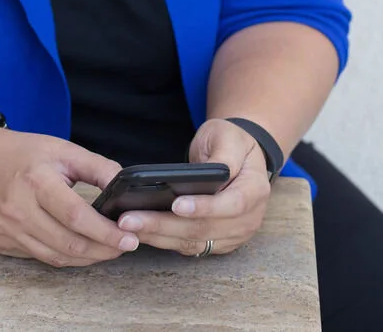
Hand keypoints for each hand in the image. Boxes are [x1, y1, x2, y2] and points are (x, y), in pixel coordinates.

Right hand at [0, 128, 139, 267]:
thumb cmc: (20, 153)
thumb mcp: (61, 149)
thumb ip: (97, 167)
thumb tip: (125, 187)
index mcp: (35, 181)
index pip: (75, 216)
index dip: (105, 232)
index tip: (129, 238)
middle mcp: (16, 209)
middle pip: (67, 243)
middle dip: (103, 250)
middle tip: (125, 246)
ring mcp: (4, 230)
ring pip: (55, 256)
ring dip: (86, 258)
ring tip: (107, 249)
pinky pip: (38, 256)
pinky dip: (63, 256)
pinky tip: (79, 248)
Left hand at [117, 119, 270, 255]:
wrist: (238, 157)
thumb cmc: (231, 142)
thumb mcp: (229, 137)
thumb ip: (223, 154)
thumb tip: (211, 172)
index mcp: (255, 190)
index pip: (231, 204)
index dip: (204, 208)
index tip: (175, 205)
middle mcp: (248, 219)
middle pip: (204, 228)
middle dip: (164, 225)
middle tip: (130, 219)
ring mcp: (233, 234)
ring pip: (193, 241)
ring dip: (158, 236)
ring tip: (128, 227)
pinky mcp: (217, 242)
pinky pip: (188, 246)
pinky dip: (163, 240)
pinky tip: (139, 232)